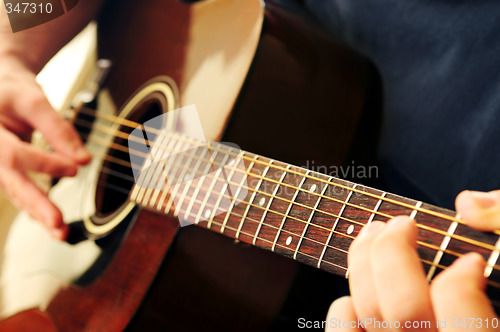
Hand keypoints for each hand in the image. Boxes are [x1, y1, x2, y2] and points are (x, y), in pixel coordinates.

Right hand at [0, 56, 89, 239]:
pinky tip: (52, 224)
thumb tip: (84, 160)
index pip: (14, 155)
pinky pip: (20, 192)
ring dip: (39, 213)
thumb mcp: (33, 100)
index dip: (46, 164)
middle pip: (11, 182)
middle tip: (58, 224)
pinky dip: (37, 207)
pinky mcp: (6, 172)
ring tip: (61, 233)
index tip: (74, 168)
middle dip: (36, 205)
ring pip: (16, 193)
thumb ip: (58, 128)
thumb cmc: (11, 91)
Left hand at [326, 190, 499, 330]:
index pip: (459, 313)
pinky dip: (346, 304)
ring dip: (363, 266)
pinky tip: (363, 284)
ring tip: (374, 234)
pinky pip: (345, 329)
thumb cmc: (489, 297)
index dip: (461, 281)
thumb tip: (468, 204)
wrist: (462, 331)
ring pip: (369, 314)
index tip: (471, 262)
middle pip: (402, 307)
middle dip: (394, 252)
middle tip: (403, 224)